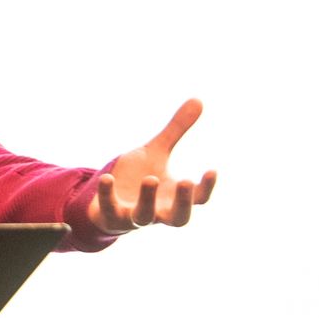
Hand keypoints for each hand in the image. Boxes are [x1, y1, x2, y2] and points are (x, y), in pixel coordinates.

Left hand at [88, 97, 218, 232]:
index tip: (212, 169)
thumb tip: (198, 100)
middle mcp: (158, 211)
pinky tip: (106, 178)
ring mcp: (135, 216)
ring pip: (145, 217)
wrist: (107, 198)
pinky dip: (108, 195)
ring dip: (148, 199)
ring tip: (150, 179)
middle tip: (185, 181)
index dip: (207, 187)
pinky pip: (110, 209)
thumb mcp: (157, 150)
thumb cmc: (139, 176)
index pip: (198, 199)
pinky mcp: (112, 215)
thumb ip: (176, 130)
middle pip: (179, 218)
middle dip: (183, 202)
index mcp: (174, 197)